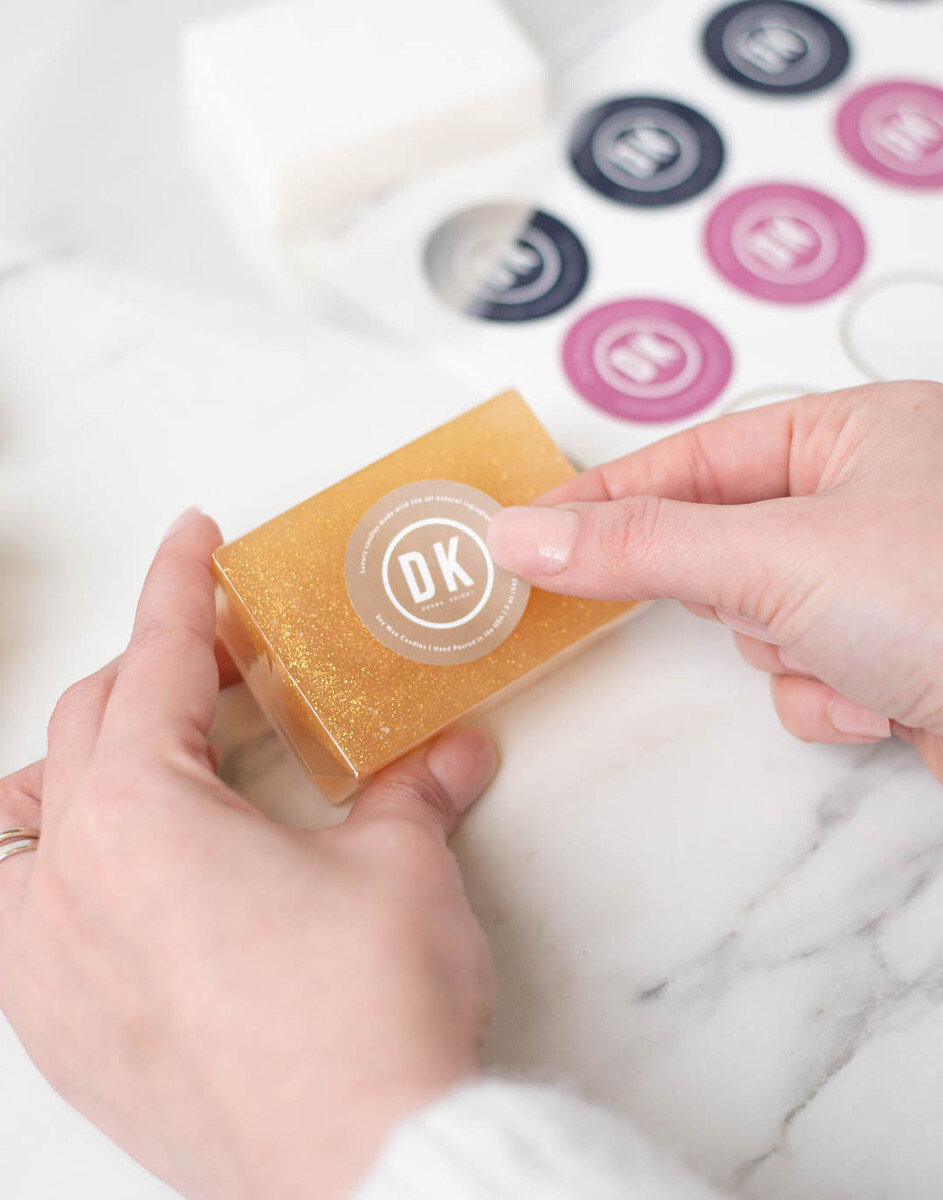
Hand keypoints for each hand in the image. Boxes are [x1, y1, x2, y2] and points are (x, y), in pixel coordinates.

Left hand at [0, 510, 496, 1199]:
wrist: (364, 1172)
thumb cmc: (365, 1018)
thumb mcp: (400, 869)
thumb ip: (413, 792)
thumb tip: (450, 754)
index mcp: (137, 814)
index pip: (152, 661)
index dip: (181, 586)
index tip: (193, 538)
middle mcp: (67, 883)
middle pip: (84, 725)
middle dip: (150, 672)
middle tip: (220, 660)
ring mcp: (47, 968)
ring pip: (27, 820)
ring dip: (83, 767)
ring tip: (151, 757)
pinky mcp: (62, 1036)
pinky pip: (23, 915)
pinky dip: (66, 865)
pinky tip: (126, 880)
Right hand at [487, 381, 942, 782]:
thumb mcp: (779, 556)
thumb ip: (641, 545)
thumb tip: (527, 534)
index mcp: (859, 433)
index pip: (693, 456)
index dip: (606, 494)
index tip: (529, 528)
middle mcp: (875, 498)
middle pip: (722, 543)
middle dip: (731, 592)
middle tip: (743, 601)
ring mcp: (885, 581)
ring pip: (759, 620)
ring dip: (785, 653)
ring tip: (850, 655)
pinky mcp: (895, 655)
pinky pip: (804, 673)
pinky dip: (824, 696)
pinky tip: (882, 701)